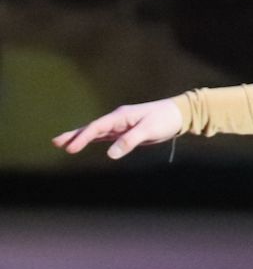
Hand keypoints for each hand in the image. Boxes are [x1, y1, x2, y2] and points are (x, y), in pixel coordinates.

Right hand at [52, 100, 183, 159]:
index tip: (70, 148)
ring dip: (80, 137)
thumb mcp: (149, 130)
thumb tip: (111, 154)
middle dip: (74, 135)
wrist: (179, 114)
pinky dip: (93, 139)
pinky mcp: (126, 131)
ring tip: (63, 144)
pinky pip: (106, 136)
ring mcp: (121, 125)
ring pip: (96, 132)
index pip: (97, 127)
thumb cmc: (165, 119)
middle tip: (55, 142)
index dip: (82, 138)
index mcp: (120, 116)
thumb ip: (130, 141)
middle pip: (92, 128)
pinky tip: (85, 142)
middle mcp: (118, 119)